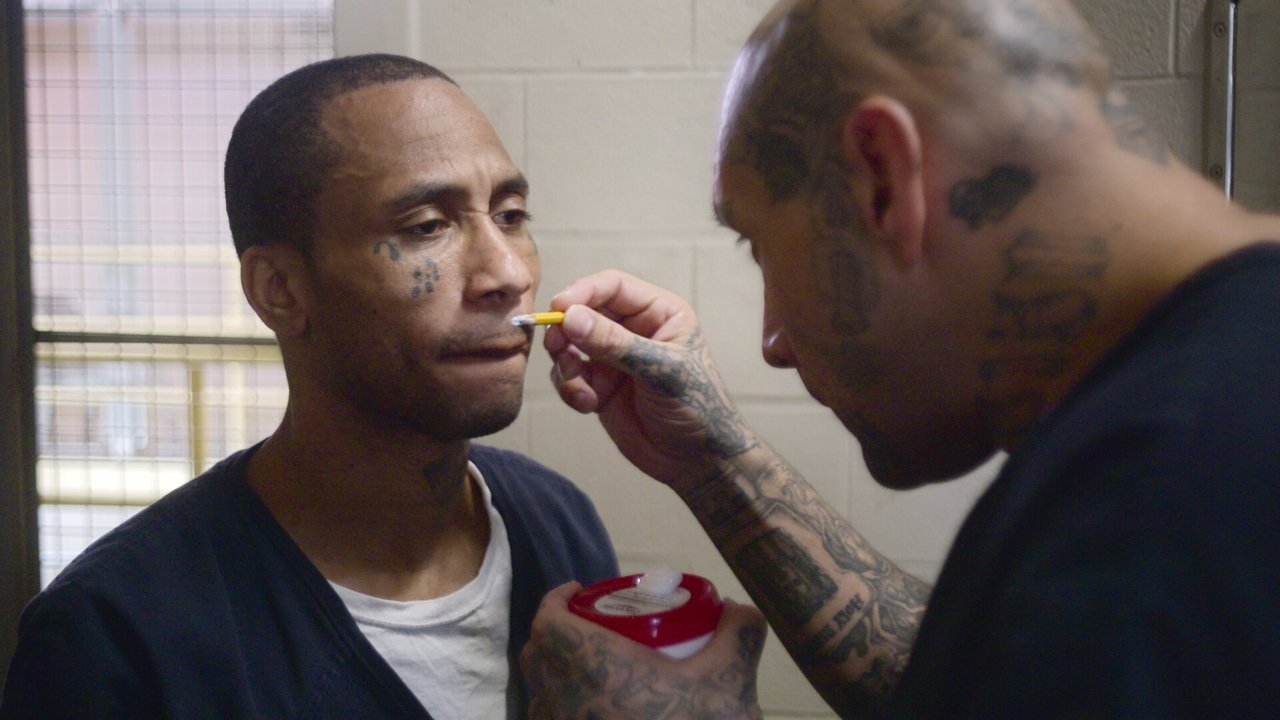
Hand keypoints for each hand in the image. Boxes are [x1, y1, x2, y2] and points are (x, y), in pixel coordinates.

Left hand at [521, 582, 766, 719]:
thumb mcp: (730, 685)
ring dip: (559, 675)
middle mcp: (561, 703)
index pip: (548, 622)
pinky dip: (564, 710)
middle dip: (559, 634)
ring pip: (541, 694)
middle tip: (595, 627)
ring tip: (598, 670)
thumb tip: (739, 609)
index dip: (558, 600)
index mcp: (591, 669)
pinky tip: (601, 713)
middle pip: (538, 657)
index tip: (580, 592)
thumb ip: (739, 636)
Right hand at [544, 270, 756, 494]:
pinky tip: (588, 404)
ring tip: (579, 386)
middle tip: (558, 348)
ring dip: (565, 363)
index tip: (560, 308)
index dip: (583, 292)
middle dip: (566, 329)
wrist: (697, 460)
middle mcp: (633, 329)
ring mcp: (613, 357)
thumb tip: (572, 317)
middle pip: (584, 311)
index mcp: (659, 312)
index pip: (613, 286)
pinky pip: (568, 375)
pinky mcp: (599, 385)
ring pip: (570, 344)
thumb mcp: (660, 370)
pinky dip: (570, 388)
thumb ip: (615, 343)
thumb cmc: (696, 407)